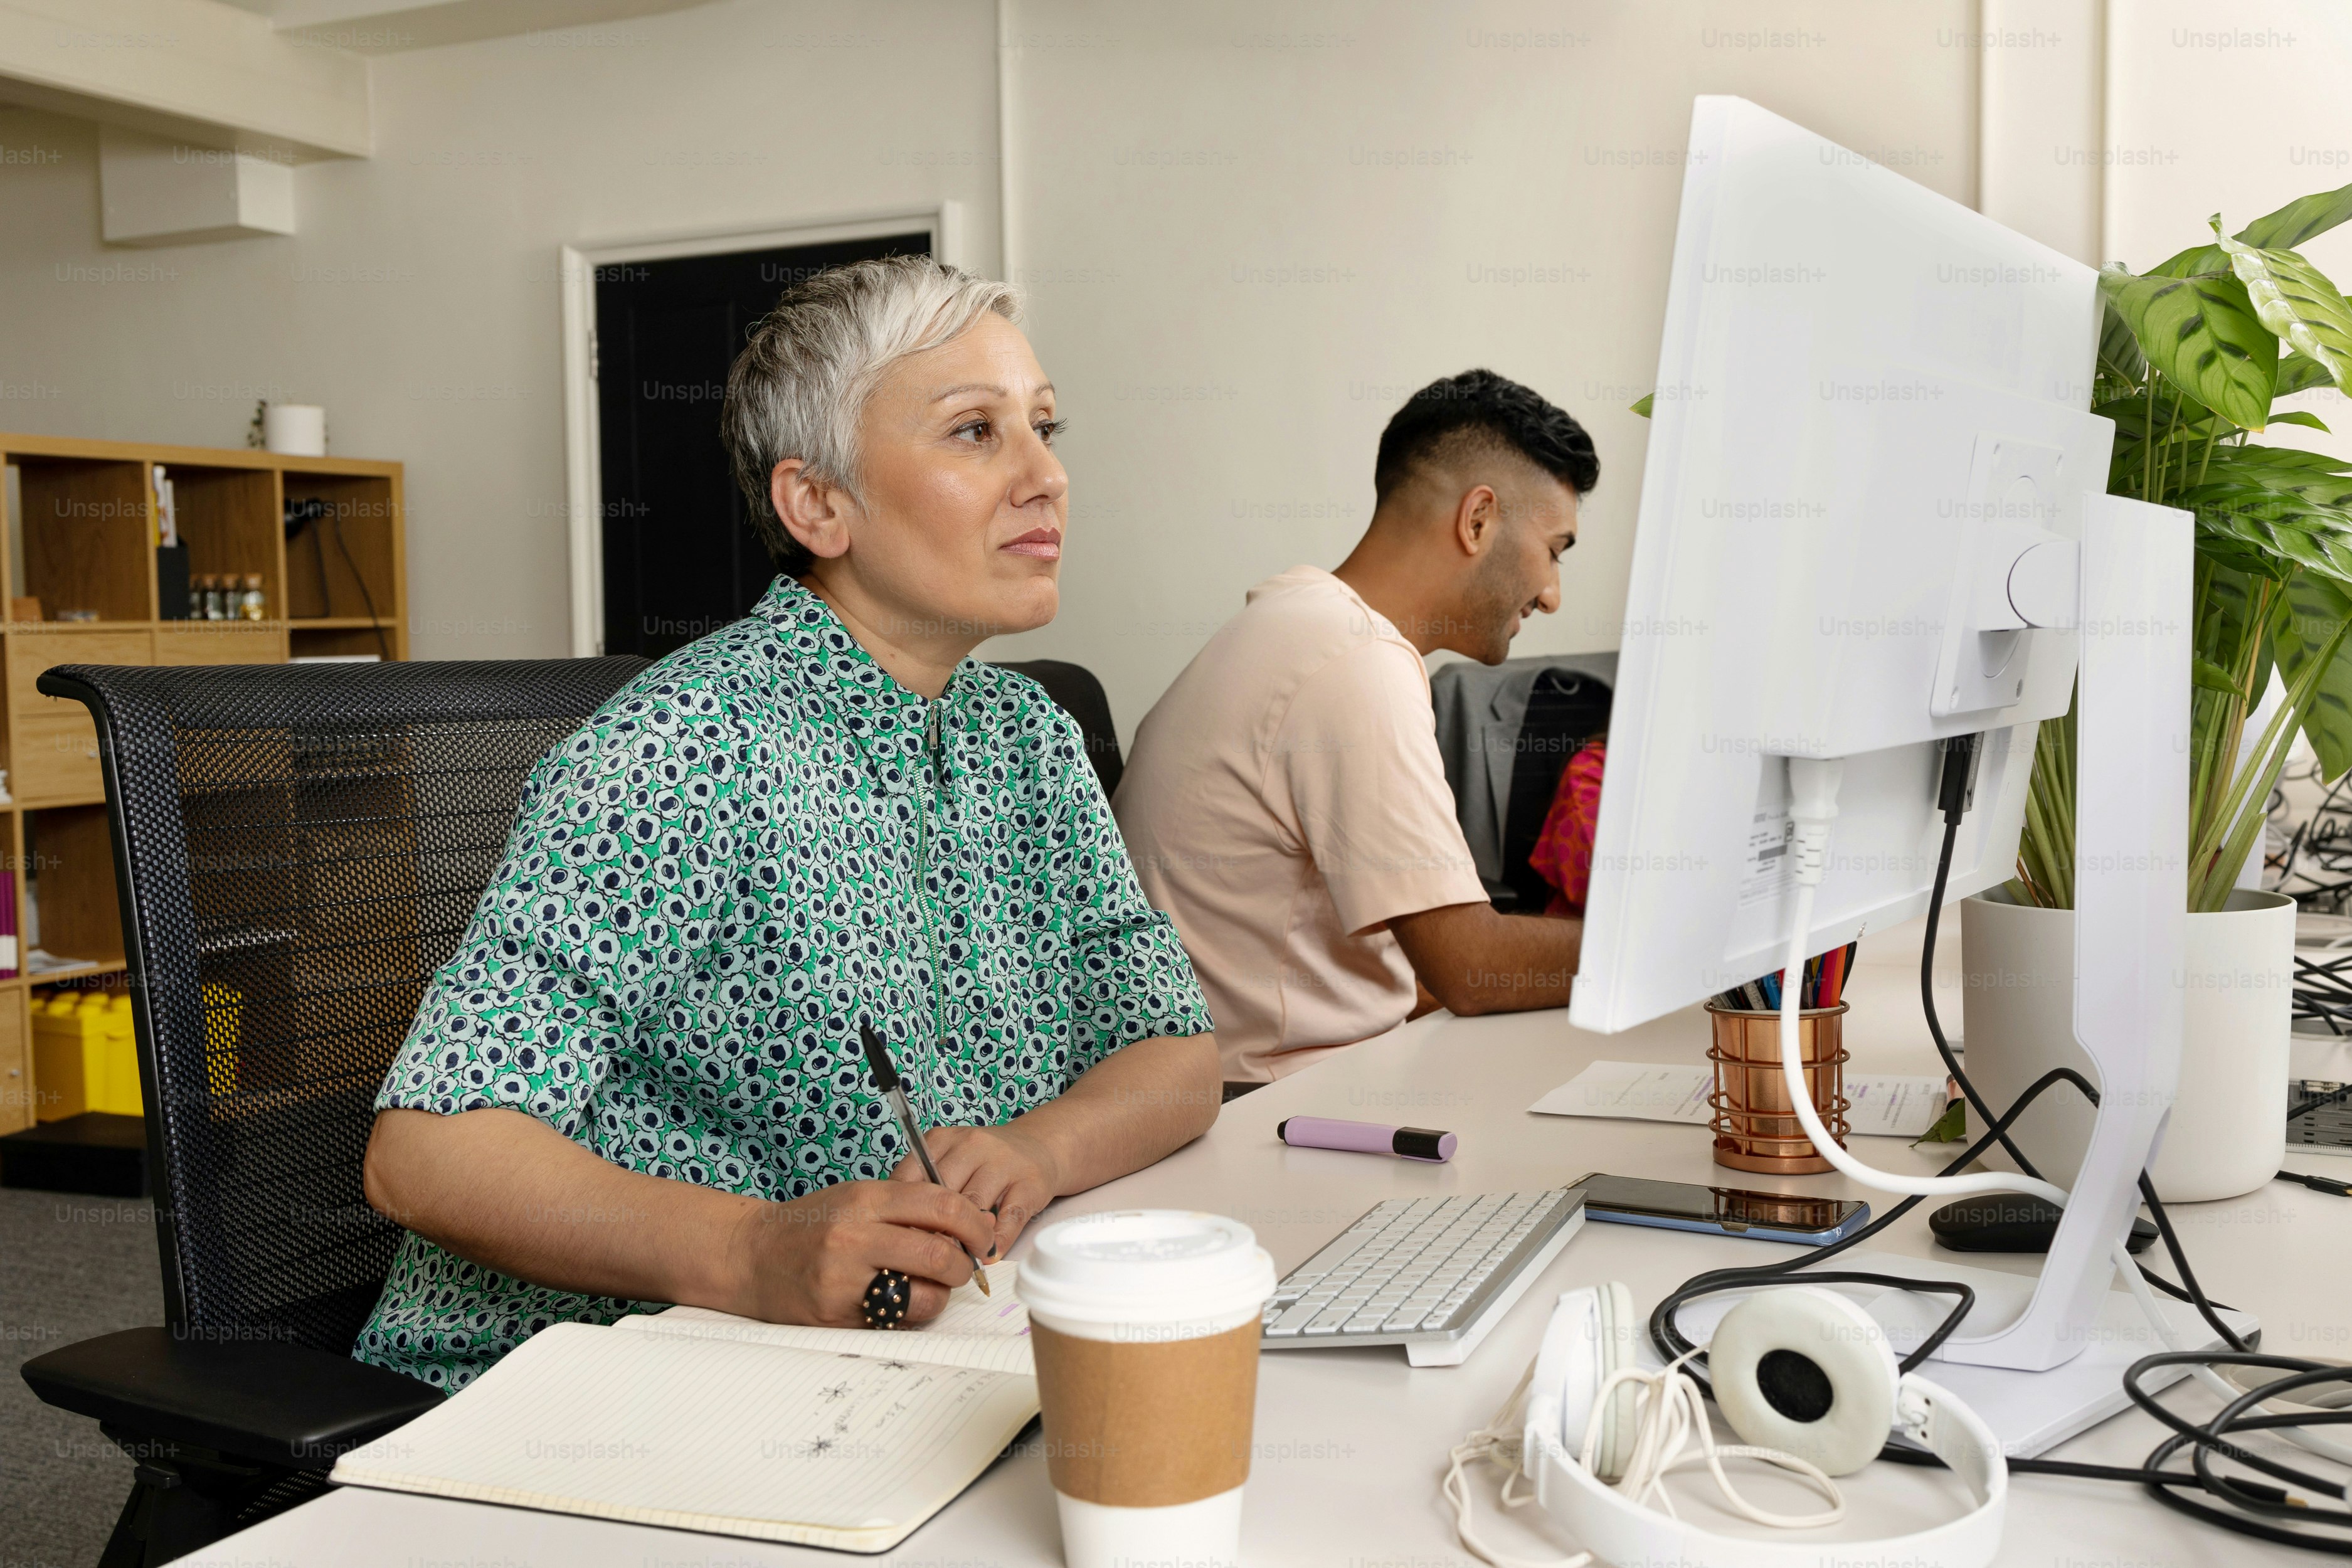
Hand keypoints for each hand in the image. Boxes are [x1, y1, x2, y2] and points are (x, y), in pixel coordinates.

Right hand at [722, 1179, 995, 1328]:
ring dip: (940, 1296)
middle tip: (963, 1267)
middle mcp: (855, 1236)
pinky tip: (897, 1301)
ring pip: (923, 1296)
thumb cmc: (810, 1225)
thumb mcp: (856, 1198)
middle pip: (939, 1252)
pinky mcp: (836, 1315)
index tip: (983, 1234)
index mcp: (865, 1199)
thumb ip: (905, 1207)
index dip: (974, 1223)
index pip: (941, 1204)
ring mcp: (844, 1279)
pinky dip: (908, 1314)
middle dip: (963, 1265)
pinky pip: (894, 1321)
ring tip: (930, 1287)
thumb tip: (967, 1223)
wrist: (749, 1255)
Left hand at [893, 1124, 1062, 1260]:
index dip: (906, 1217)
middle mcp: (972, 1145)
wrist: (1037, 1145)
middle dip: (936, 1232)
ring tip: (960, 1262)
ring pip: (975, 1207)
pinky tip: (990, 1255)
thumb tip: (904, 1234)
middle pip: (943, 1196)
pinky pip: (1010, 1218)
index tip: (905, 1241)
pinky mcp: (1031, 1182)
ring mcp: (1004, 1162)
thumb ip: (925, 1190)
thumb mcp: (948, 1164)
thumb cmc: (982, 1163)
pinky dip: (998, 1242)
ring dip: (966, 1241)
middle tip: (930, 1259)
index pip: (912, 1181)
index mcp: (942, 1140)